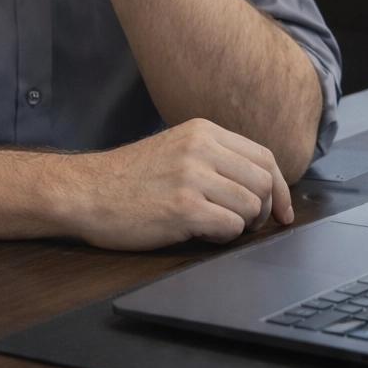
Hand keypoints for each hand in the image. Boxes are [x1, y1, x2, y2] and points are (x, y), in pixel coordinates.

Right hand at [47, 118, 293, 250]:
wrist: (85, 191)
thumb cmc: (128, 178)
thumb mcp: (175, 148)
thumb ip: (214, 157)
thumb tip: (262, 183)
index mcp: (202, 131)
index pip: (263, 156)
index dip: (280, 188)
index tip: (281, 211)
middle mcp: (200, 148)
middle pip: (264, 182)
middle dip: (262, 210)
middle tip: (242, 223)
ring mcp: (192, 176)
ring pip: (251, 207)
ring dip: (239, 225)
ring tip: (212, 224)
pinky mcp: (183, 208)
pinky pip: (230, 228)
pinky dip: (222, 236)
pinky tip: (199, 231)